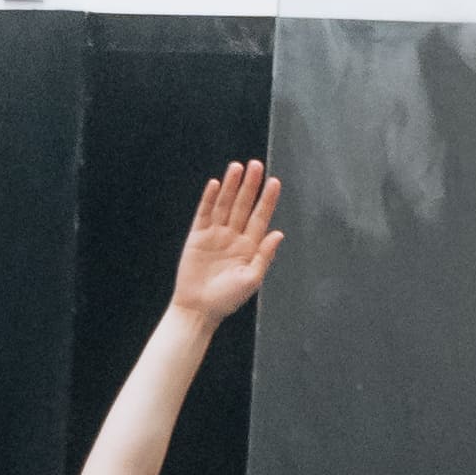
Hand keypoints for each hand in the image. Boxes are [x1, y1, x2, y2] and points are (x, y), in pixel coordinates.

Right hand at [169, 159, 278, 332]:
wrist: (198, 309)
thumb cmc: (226, 299)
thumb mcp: (251, 280)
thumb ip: (264, 256)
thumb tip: (278, 233)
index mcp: (249, 246)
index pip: (260, 217)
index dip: (267, 199)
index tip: (274, 182)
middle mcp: (234, 236)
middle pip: (243, 205)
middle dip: (250, 185)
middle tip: (256, 165)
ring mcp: (215, 235)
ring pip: (224, 204)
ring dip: (231, 186)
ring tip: (237, 167)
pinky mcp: (197, 236)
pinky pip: (204, 213)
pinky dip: (209, 199)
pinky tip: (216, 185)